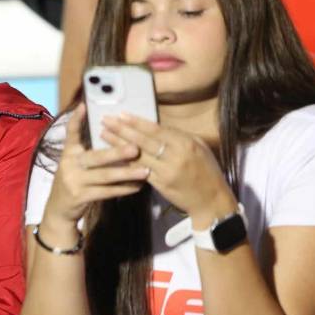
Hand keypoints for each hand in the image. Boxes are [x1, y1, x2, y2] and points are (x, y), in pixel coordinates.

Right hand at [43, 104, 150, 228]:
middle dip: (117, 152)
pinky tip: (137, 186)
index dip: (77, 120)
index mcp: (68, 153)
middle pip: (95, 157)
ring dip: (127, 173)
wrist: (58, 209)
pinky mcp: (81, 197)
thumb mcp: (73, 163)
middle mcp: (69, 165)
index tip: (84, 106)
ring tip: (145, 171)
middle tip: (136, 148)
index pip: (71, 133)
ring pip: (105, 176)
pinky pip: (107, 192)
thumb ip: (86, 150)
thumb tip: (110, 133)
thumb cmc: (73, 181)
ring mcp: (74, 182)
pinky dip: (123, 189)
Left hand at [102, 114, 235, 224]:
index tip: (121, 115)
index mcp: (185, 143)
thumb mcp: (199, 147)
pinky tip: (113, 155)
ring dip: (118, 144)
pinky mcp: (160, 185)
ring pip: (138, 155)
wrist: (211, 200)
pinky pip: (139, 171)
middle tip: (106, 120)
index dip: (137, 122)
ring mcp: (166, 172)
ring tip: (103, 134)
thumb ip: (178, 137)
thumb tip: (156, 127)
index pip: (156, 130)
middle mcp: (175, 156)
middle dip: (122, 129)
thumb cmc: (207, 170)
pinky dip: (126, 162)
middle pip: (143, 140)